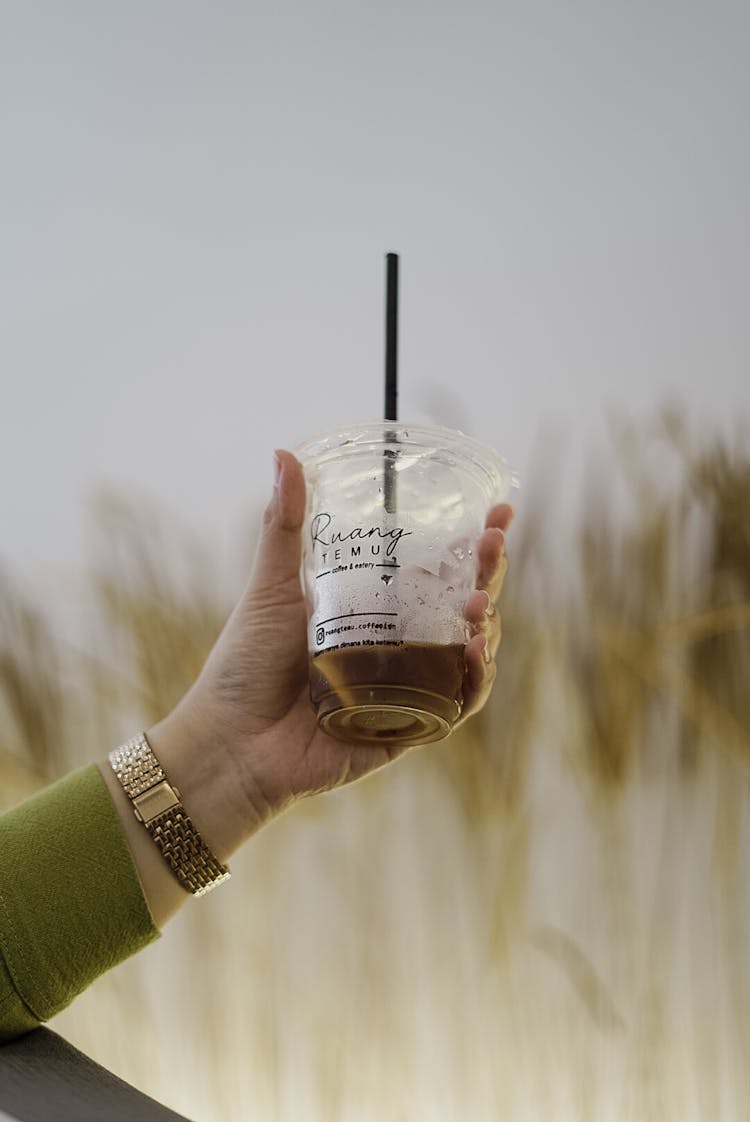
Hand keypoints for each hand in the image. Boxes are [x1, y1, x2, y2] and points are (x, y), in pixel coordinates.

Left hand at [147, 450, 512, 860]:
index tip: (496, 512)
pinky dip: (473, 681)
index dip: (471, 545)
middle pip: (461, 608)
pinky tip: (473, 653)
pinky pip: (456, 705)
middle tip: (491, 543)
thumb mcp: (271, 587)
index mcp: (372, 612)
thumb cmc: (244, 666)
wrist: (230, 741)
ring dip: (486, 625)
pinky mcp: (408, 729)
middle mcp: (396, 648)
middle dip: (487, 575)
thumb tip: (283, 453)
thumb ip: (284, 526)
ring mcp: (406, 689)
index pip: (435, 572)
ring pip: (468, 655)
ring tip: (476, 602)